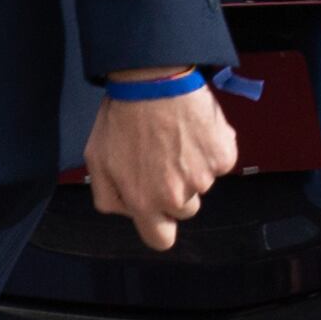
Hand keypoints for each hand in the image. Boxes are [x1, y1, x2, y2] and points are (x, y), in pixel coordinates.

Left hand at [84, 74, 232, 249]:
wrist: (153, 79)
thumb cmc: (122, 116)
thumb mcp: (96, 161)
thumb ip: (108, 197)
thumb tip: (127, 209)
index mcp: (144, 201)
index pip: (161, 240)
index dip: (160, 227)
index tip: (159, 213)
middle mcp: (176, 195)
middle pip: (185, 210)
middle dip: (176, 191)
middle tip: (163, 159)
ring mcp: (204, 176)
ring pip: (203, 183)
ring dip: (193, 166)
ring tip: (175, 137)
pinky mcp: (223, 156)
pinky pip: (221, 162)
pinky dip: (211, 149)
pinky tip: (194, 129)